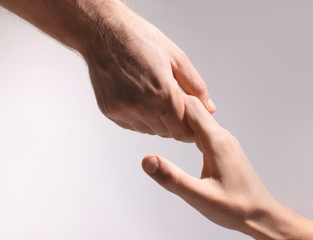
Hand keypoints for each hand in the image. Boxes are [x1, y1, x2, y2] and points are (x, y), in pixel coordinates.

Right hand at [83, 2, 215, 141]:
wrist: (103, 33)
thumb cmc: (139, 40)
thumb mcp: (177, 58)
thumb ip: (196, 87)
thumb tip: (209, 107)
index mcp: (161, 93)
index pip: (183, 130)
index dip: (191, 129)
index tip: (194, 124)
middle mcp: (141, 107)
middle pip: (168, 133)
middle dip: (176, 124)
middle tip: (177, 107)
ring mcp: (123, 111)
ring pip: (151, 131)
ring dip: (159, 122)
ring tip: (158, 99)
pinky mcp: (111, 112)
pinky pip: (134, 125)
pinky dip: (142, 119)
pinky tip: (142, 100)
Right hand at [142, 96, 312, 239]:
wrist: (261, 214)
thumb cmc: (235, 208)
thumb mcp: (199, 196)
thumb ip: (172, 178)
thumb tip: (147, 160)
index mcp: (216, 141)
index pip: (191, 106)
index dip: (170, 102)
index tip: (150, 104)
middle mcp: (222, 136)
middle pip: (195, 109)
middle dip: (173, 107)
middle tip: (150, 111)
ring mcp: (225, 142)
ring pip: (200, 119)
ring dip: (180, 118)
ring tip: (160, 121)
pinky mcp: (224, 149)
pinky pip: (204, 130)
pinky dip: (189, 129)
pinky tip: (180, 137)